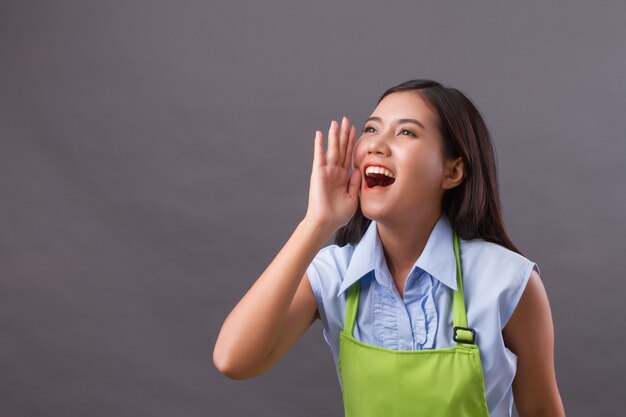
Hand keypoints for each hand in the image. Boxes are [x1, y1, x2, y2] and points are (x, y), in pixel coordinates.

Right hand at [304, 116, 360, 230]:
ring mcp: (326, 171)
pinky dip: (319, 145)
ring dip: (334, 135)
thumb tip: (358, 168)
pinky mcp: (318, 173)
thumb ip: (355, 183)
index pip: (349, 156)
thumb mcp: (353, 197)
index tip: (356, 131)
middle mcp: (335, 172)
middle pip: (341, 149)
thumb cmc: (338, 214)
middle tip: (347, 120)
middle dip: (344, 135)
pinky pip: (319, 156)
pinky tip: (320, 134)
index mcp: (343, 177)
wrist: (326, 222)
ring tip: (336, 122)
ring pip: (332, 149)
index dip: (352, 143)